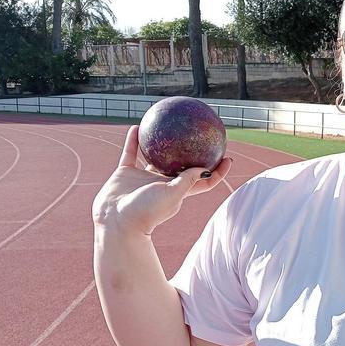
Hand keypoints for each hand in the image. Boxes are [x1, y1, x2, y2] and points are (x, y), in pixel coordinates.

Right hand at [92, 125, 232, 234]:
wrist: (116, 221)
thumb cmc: (147, 211)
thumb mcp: (173, 195)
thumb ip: (188, 180)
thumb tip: (207, 167)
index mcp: (179, 190)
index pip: (204, 180)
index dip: (218, 171)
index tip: (228, 158)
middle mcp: (162, 182)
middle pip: (181, 165)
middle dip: (191, 153)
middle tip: (199, 134)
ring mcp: (143, 177)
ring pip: (155, 156)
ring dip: (160, 143)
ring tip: (166, 124)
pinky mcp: (126, 173)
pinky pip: (131, 152)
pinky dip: (134, 140)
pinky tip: (138, 126)